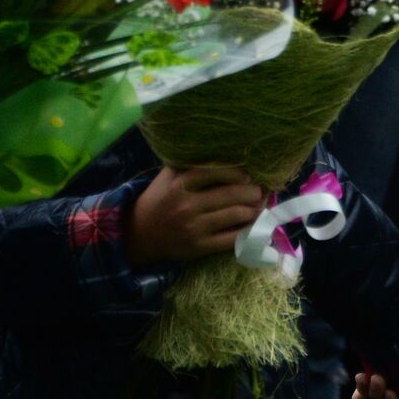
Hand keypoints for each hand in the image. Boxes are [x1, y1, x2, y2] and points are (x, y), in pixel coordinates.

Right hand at [123, 166, 264, 265]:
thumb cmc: (161, 198)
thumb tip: (229, 151)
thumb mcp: (169, 176)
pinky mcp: (199, 247)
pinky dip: (247, 231)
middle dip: (253, 192)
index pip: (216, 172)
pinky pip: (232, 239)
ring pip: (236, 215)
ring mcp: (193, 228)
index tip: (247, 176)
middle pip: (231, 194)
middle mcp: (187, 205)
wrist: (139, 234)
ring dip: (254, 210)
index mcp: (180, 184)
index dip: (237, 173)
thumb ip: (193, 162)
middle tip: (260, 191)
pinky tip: (253, 225)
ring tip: (259, 206)